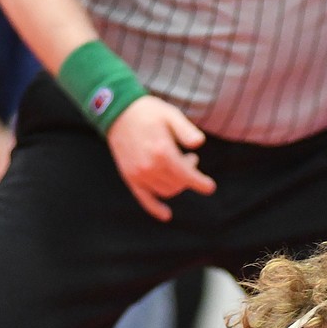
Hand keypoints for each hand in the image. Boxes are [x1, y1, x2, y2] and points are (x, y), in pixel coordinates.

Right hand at [106, 96, 216, 220]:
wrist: (117, 112)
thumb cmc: (148, 112)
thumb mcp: (171, 115)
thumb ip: (186, 130)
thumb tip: (199, 143)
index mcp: (162, 152)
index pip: (188, 176)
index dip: (201, 183)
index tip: (210, 187)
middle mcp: (150, 167)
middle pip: (179, 184)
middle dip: (189, 176)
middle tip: (190, 158)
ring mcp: (138, 174)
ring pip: (166, 191)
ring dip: (177, 185)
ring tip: (178, 167)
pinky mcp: (130, 177)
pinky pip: (145, 199)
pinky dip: (156, 209)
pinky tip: (167, 215)